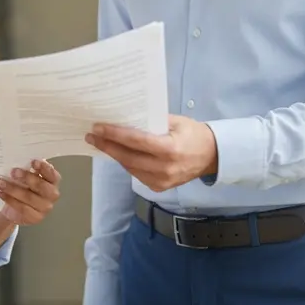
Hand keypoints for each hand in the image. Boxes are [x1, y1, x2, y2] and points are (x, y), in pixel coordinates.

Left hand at [0, 159, 60, 224]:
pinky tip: (1, 193)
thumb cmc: (24, 185)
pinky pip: (22, 208)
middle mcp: (52, 194)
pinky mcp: (35, 218)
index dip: (43, 168)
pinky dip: (9, 200)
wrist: (17, 206)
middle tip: (13, 171)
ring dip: (13, 189)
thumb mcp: (27, 175)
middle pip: (41, 186)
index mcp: (53, 180)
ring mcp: (45, 208)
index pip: (52, 174)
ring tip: (0, 182)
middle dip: (26, 177)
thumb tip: (18, 159)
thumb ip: (27, 168)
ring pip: (29, 197)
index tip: (33, 162)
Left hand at [85, 115, 217, 191]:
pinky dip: (126, 163)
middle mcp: (165, 168)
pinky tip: (117, 153)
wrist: (212, 156)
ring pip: (129, 167)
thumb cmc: (194, 134)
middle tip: (91, 136)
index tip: (98, 128)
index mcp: (170, 149)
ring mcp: (162, 181)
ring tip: (101, 142)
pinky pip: (136, 174)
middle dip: (107, 146)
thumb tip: (125, 117)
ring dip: (114, 155)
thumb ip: (152, 121)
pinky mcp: (159, 188)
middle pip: (128, 157)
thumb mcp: (176, 121)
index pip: (136, 141)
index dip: (115, 135)